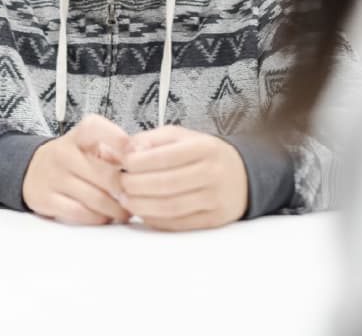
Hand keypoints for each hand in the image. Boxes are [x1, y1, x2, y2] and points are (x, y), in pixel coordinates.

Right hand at [21, 114, 130, 224]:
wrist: (33, 170)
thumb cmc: (72, 159)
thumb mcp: (90, 146)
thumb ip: (115, 151)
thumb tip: (142, 163)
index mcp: (78, 135)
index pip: (97, 129)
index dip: (120, 141)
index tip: (138, 156)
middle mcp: (63, 152)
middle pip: (104, 175)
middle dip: (125, 190)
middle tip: (137, 198)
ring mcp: (53, 176)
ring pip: (95, 198)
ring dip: (115, 210)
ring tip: (124, 211)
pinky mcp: (46, 198)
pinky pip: (79, 213)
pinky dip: (97, 218)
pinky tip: (104, 217)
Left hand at [118, 126, 248, 230]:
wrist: (242, 176)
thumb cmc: (202, 154)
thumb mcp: (180, 137)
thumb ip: (149, 140)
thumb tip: (120, 150)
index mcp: (204, 148)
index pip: (164, 157)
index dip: (138, 163)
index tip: (122, 163)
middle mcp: (213, 173)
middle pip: (166, 184)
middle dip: (135, 185)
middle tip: (119, 184)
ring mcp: (215, 199)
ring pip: (171, 207)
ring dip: (141, 206)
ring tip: (125, 200)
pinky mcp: (213, 220)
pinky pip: (179, 224)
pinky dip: (155, 219)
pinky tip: (142, 212)